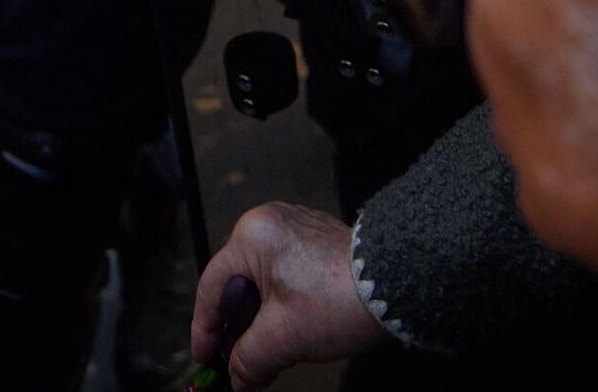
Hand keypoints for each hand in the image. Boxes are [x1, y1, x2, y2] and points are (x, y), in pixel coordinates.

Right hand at [191, 204, 386, 390]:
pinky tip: (291, 329)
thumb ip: (248, 360)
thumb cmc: (337, 300)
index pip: (212, 286)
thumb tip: (238, 378)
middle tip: (237, 360)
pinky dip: (281, 303)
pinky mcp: (315, 239)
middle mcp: (269, 222)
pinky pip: (284, 273)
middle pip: (236, 282)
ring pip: (261, 280)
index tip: (206, 358)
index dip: (204, 329)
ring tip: (268, 350)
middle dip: (237, 327)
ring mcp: (294, 227)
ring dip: (260, 318)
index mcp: (253, 235)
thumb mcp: (283, 338)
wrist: (393, 284)